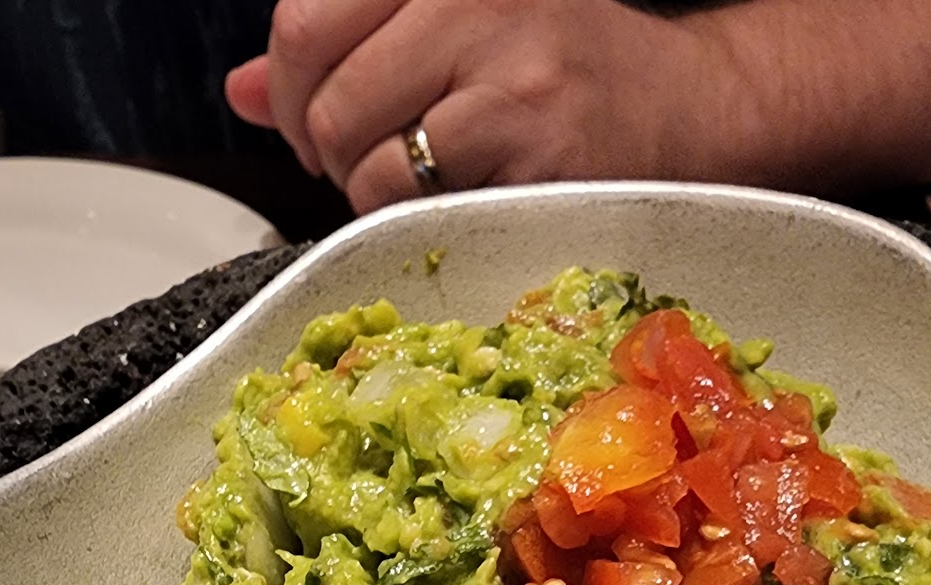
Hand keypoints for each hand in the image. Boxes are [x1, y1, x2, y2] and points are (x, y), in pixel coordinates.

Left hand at [224, 0, 735, 212]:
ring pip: (361, 156)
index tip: (308, 115)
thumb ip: (347, 48)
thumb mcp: (456, 25)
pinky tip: (455, 199)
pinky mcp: (533, 144)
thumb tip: (240, 88)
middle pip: (324, 95)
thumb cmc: (568, 68)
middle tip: (358, 162)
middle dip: (322, 148)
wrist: (691, 107)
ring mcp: (506, 71)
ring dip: (367, 190)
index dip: (288, 85)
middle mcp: (473, 1)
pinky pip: (417, 200)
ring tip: (412, 184)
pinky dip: (415, 218)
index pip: (306, 19)